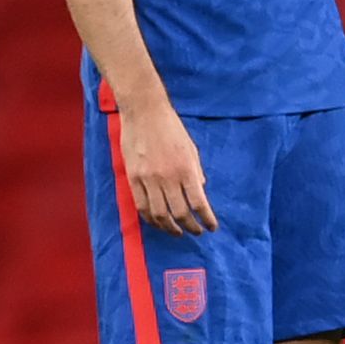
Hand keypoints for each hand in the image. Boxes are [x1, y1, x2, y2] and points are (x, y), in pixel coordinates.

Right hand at [119, 100, 217, 234]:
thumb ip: (195, 172)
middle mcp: (168, 177)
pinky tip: (157, 222)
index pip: (199, 204)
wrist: (144, 111)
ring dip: (170, 228)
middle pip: (180, 213)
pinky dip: (151, 218)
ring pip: (160, 214)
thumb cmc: (170, 127)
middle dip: (190, 227)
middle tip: (196, 231)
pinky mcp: (133, 177)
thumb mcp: (191, 149)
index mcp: (186, 169)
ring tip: (177, 232)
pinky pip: (141, 205)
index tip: (211, 227)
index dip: (207, 219)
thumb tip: (199, 192)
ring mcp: (148, 179)